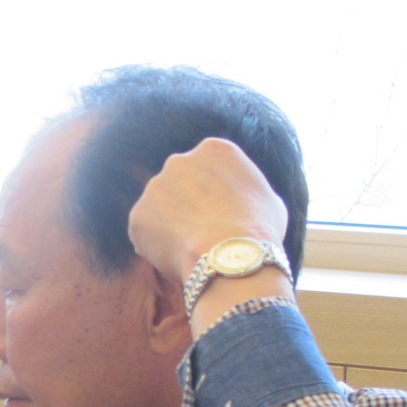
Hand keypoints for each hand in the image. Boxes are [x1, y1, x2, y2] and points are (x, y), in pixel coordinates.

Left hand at [128, 137, 288, 285]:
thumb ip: (247, 191)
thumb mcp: (269, 200)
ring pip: (160, 208)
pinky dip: (156, 245)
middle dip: (188, 205)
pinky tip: (177, 257)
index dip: (214, 195)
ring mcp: (154, 187)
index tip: (221, 214)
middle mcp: (179, 160)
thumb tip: (245, 201)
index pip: (208, 168)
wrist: (231, 255)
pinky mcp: (137, 215)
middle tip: (203, 232)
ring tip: (192, 248)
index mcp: (214, 150)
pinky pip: (145, 231)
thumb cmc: (259, 230)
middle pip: (180, 183)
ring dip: (171, 225)